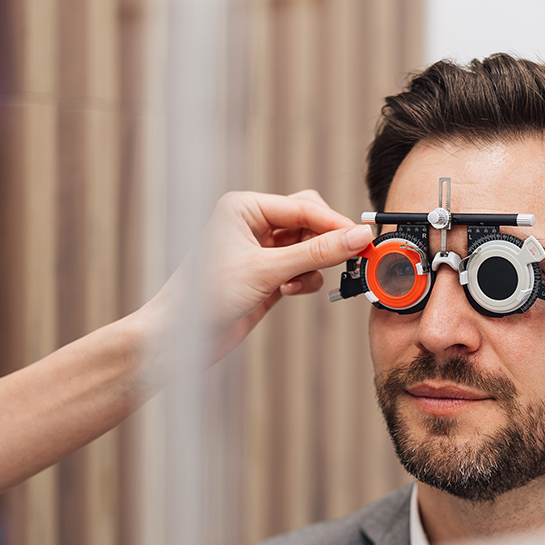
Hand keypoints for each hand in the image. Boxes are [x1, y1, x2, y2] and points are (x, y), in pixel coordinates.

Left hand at [148, 190, 373, 362]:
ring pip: (309, 247)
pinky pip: (302, 269)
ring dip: (313, 266)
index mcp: (245, 207)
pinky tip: (288, 292)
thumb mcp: (266, 270)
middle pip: (310, 222)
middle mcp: (253, 223)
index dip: (335, 224)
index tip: (363, 239)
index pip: (304, 207)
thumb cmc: (204, 296)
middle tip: (351, 258)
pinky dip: (303, 280)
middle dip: (327, 243)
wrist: (182, 338)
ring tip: (298, 283)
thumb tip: (357, 237)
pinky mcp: (267, 275)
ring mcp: (261, 250)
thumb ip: (316, 253)